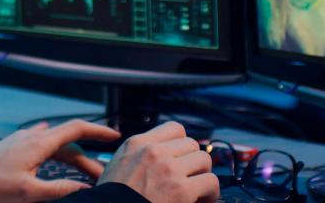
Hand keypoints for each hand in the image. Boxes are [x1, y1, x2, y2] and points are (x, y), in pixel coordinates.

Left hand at [0, 120, 116, 202]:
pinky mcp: (14, 147)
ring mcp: (22, 140)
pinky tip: (54, 150)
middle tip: (102, 176)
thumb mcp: (30, 193)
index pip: (76, 129)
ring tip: (83, 173)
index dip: (98, 131)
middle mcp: (32, 137)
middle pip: (69, 143)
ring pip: (56, 146)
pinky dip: (56, 150)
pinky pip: (42, 144)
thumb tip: (85, 189)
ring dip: (72, 157)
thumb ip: (60, 188)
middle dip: (88, 158)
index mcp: (39, 143)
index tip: (115, 136)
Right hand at [98, 121, 219, 202]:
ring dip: (203, 175)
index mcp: (137, 144)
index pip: (174, 128)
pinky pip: (211, 181)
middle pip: (192, 144)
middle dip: (193, 162)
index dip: (182, 144)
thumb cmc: (113, 199)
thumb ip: (138, 155)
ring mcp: (169, 169)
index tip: (182, 158)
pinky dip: (211, 192)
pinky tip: (203, 200)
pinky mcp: (182, 190)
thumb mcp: (117, 167)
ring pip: (204, 160)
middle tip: (190, 177)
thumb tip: (163, 154)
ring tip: (198, 189)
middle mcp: (154, 152)